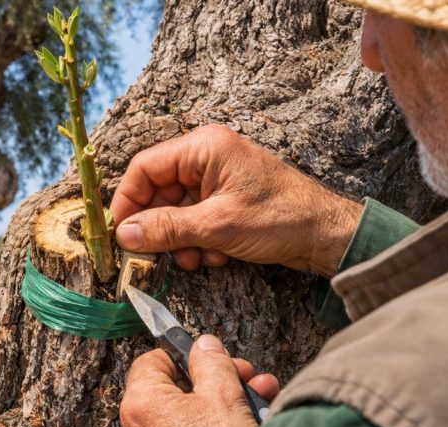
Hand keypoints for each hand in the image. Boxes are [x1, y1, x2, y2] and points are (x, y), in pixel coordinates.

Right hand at [110, 125, 362, 277]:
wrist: (328, 235)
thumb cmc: (281, 218)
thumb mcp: (217, 226)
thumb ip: (167, 228)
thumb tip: (125, 235)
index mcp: (203, 147)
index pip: (145, 168)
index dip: (127, 201)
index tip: (119, 233)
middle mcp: (206, 157)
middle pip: (158, 191)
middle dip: (159, 227)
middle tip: (155, 256)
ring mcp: (216, 179)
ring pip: (175, 210)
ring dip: (180, 239)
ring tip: (196, 259)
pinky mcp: (225, 199)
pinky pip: (194, 218)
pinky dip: (198, 240)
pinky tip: (216, 255)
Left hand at [119, 335, 279, 426]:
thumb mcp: (223, 396)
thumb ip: (211, 362)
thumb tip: (205, 346)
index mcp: (141, 403)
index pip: (152, 360)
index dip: (184, 354)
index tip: (209, 357)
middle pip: (173, 389)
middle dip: (213, 379)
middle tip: (243, 377)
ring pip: (186, 416)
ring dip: (221, 403)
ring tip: (258, 400)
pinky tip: (247, 425)